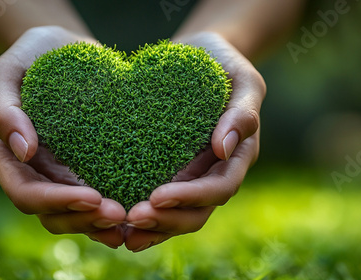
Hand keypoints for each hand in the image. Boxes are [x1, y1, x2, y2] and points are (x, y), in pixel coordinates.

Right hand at [0, 26, 125, 248]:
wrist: (63, 49)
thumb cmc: (32, 56)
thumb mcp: (8, 72)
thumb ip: (5, 109)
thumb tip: (23, 150)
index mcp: (5, 155)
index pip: (25, 192)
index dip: (57, 201)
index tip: (93, 197)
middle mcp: (30, 171)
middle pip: (50, 213)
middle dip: (84, 218)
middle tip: (121, 214)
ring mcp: (57, 173)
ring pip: (72, 214)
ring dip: (99, 223)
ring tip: (129, 219)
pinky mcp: (82, 168)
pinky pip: (93, 198)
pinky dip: (109, 212)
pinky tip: (135, 214)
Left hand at [124, 32, 265, 251]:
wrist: (201, 56)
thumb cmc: (225, 64)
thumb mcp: (243, 80)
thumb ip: (242, 113)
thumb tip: (225, 149)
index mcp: (238, 156)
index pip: (220, 187)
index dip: (192, 197)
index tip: (158, 196)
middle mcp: (215, 171)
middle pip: (198, 211)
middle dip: (167, 219)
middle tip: (132, 218)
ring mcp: (193, 174)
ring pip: (178, 213)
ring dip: (153, 227)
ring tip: (122, 232)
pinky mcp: (170, 169)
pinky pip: (160, 199)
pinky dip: (145, 216)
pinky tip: (118, 224)